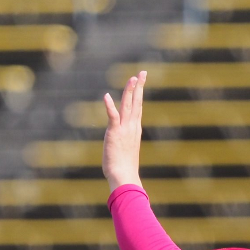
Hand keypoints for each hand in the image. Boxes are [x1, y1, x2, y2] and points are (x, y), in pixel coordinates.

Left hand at [103, 70, 146, 192]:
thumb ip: (124, 143)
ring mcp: (124, 129)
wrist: (124, 177)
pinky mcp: (114, 133)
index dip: (139, 93)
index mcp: (135, 130)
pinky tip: (107, 96)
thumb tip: (122, 146)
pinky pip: (112, 117)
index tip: (141, 81)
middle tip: (142, 73)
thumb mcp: (125, 151)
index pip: (138, 107)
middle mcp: (132, 127)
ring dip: (130, 91)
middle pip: (137, 102)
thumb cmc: (124, 169)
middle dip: (139, 86)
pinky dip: (110, 106)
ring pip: (128, 106)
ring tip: (132, 78)